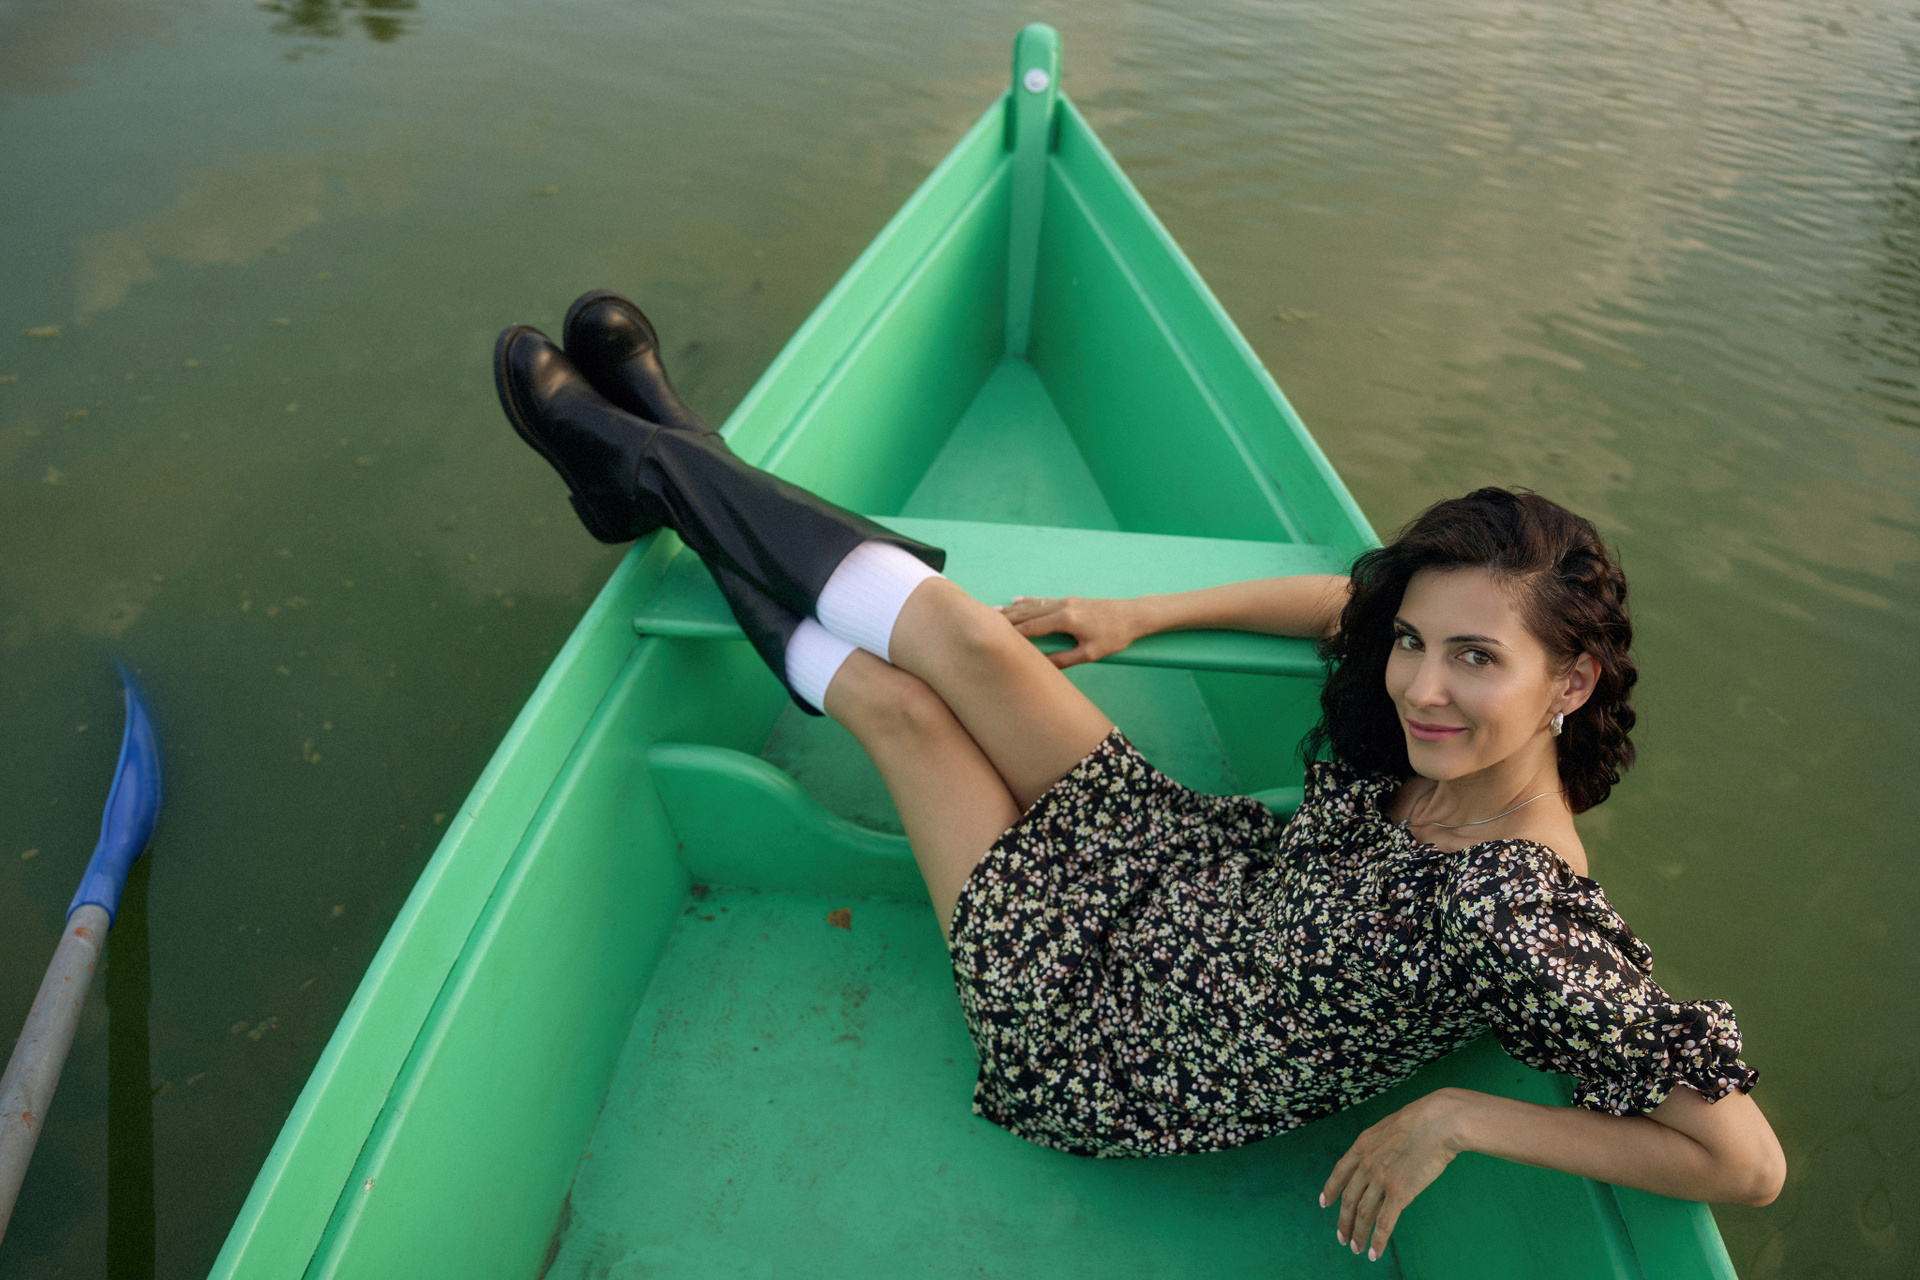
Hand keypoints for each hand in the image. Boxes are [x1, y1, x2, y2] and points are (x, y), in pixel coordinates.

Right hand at [997, 596, 1141, 667]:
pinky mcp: (1071, 600)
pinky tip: (1018, 600)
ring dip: (1014, 609)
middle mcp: (1062, 607)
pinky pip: (1043, 600)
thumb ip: (1065, 660)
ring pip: (1033, 605)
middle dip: (1007, 619)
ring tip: (994, 612)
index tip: (994, 638)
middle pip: (1028, 613)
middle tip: (984, 622)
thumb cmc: (1115, 636)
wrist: (1133, 615)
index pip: (1032, 627)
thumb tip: (1043, 666)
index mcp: (1065, 620)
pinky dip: (1028, 601)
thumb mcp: (1091, 653)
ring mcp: (1066, 601)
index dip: (1013, 633)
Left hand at [1320, 1088, 1469, 1260]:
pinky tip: (1374, 1252)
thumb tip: (1378, 1159)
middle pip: (1349, 1199)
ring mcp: (1381, 1179)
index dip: (1330, 1190)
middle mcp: (1366, 1164)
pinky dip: (1377, 1240)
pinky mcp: (1400, 1193)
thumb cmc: (1420, 1122)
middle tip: (1342, 1237)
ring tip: (1356, 1248)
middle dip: (1344, 1222)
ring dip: (1358, 1234)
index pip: (1339, 1173)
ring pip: (1363, 1214)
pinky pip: (1384, 1223)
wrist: (1438, 1122)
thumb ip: (1378, 1146)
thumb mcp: (1388, 1129)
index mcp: (1362, 1146)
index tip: (1325, 1204)